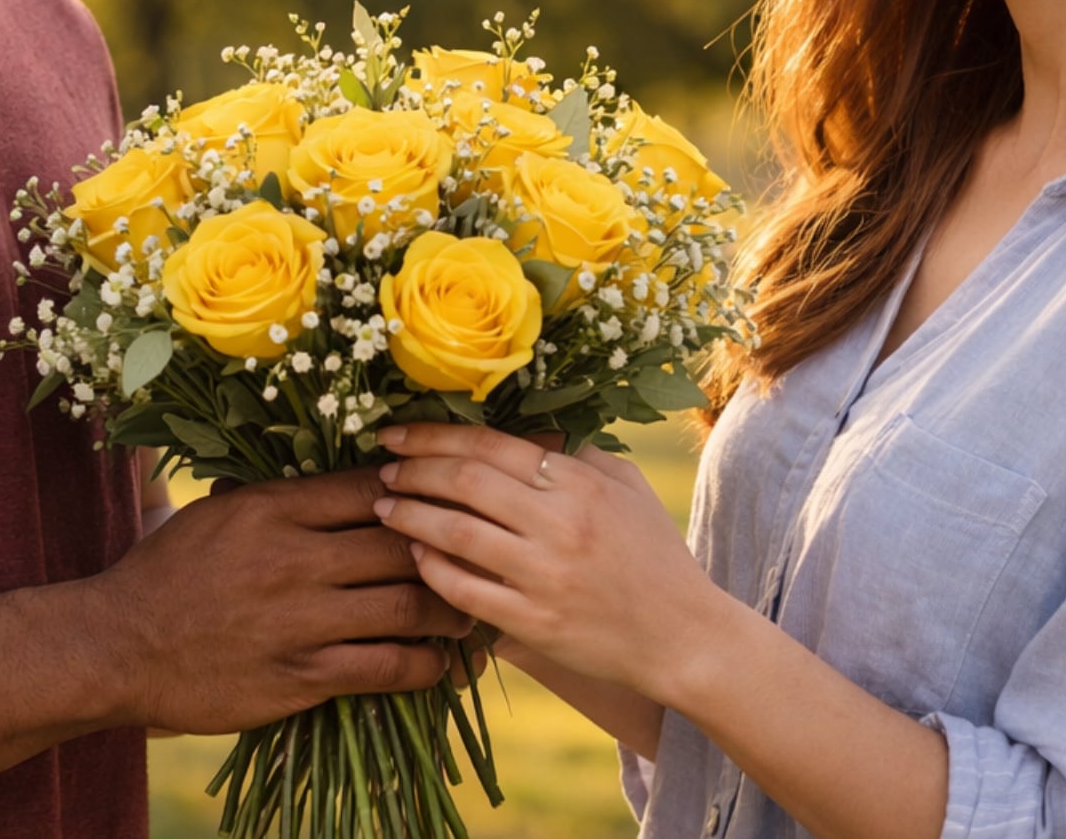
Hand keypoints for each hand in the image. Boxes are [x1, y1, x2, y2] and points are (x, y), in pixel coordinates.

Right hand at [97, 467, 474, 734]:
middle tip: (479, 553)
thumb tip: (341, 474)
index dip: (422, 488)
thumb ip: (281, 496)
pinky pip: (386, 667)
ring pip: (408, 606)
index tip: (450, 494)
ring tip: (472, 611)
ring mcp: (301, 620)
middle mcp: (295, 558)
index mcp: (274, 507)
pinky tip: (440, 665)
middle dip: (450, 547)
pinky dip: (425, 666)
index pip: (372, 487)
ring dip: (451, 610)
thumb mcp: (219, 512)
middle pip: (403, 542)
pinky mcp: (302, 675)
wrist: (120, 646)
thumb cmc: (169, 572)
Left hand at [371, 423, 723, 701]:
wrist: (683, 636)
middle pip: (464, 482)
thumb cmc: (653, 555)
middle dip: (412, 469)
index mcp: (580, 482)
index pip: (489, 446)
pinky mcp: (535, 624)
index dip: (433, 435)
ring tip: (382, 506)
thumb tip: (518, 429)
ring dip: (409, 516)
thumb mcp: (625, 487)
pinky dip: (431, 569)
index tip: (396, 432)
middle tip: (382, 467)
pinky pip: (465, 591)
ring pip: (456, 534)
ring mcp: (545, 576)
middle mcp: (560, 524)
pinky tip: (414, 555)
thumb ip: (574, 453)